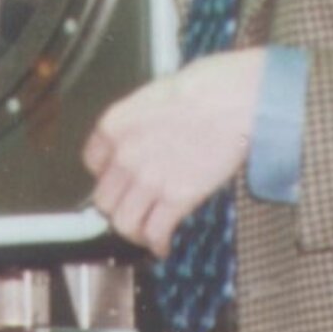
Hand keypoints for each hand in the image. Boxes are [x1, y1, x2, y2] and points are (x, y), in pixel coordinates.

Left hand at [82, 51, 266, 256]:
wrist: (240, 99)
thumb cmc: (210, 85)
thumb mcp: (159, 93)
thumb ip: (144, 119)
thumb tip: (149, 133)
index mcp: (115, 125)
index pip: (92, 162)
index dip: (107, 174)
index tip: (119, 180)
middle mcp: (124, 155)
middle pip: (104, 198)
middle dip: (119, 206)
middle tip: (134, 209)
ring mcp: (149, 179)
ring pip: (123, 223)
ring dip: (134, 231)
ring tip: (146, 233)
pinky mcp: (177, 198)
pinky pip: (156, 232)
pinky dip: (158, 244)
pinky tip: (163, 246)